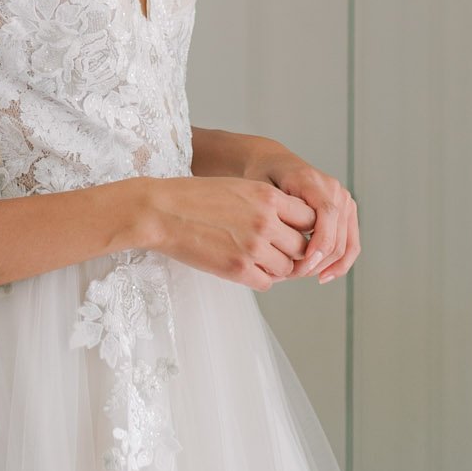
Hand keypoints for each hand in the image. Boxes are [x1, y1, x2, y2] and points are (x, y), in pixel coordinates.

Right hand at [138, 174, 317, 289]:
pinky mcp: (238, 269)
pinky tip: (246, 268)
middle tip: (278, 250)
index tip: (294, 231)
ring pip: (286, 268)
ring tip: (258, 259)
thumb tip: (290, 225)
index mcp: (268, 196)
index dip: (303, 228)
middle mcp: (266, 222)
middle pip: (302, 246)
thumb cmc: (195, 197)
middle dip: (293, 251)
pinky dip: (260, 278)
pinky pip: (266, 282)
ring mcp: (253, 247)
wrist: (162, 211)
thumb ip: (267, 204)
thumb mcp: (239, 188)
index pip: (309, 218)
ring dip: (276, 267)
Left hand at [235, 136, 359, 282]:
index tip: (303, 264)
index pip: (327, 214)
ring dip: (326, 265)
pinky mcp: (346, 212)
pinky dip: (339, 263)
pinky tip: (323, 275)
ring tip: (302, 274)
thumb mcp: (260, 188)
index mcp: (312, 180)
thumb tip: (285, 244)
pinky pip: (351, 244)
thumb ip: (274, 211)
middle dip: (317, 261)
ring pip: (346, 245)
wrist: (273, 162)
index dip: (319, 243)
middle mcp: (334, 189)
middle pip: (337, 235)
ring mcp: (344, 200)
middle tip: (292, 274)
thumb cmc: (263, 175)